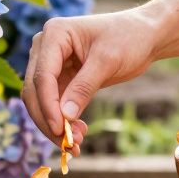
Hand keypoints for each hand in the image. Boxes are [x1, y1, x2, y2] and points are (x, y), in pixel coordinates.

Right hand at [22, 10, 161, 144]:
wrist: (143, 36)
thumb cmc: (128, 38)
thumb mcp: (108, 61)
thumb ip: (84, 87)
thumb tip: (65, 116)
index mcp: (54, 34)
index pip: (43, 75)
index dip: (48, 105)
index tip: (60, 130)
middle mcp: (45, 47)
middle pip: (35, 90)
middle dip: (49, 119)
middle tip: (68, 144)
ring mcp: (50, 63)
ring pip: (41, 101)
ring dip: (54, 124)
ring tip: (76, 143)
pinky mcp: (60, 77)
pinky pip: (53, 103)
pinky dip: (62, 120)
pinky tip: (77, 132)